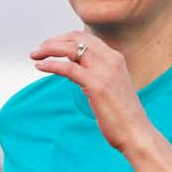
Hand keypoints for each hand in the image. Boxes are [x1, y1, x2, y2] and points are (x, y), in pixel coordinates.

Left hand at [31, 32, 150, 150]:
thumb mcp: (111, 87)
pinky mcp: (96, 84)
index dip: (64, 39)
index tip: (50, 46)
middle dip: (53, 41)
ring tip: (35, 55)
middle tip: (38, 50)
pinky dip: (51, 64)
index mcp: (115, 58)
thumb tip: (75, 68)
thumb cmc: (123, 116)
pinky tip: (40, 67)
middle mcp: (111, 59)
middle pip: (76, 38)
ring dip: (48, 49)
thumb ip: (96, 73)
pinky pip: (68, 67)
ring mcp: (104, 71)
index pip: (86, 38)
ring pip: (70, 48)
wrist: (136, 133)